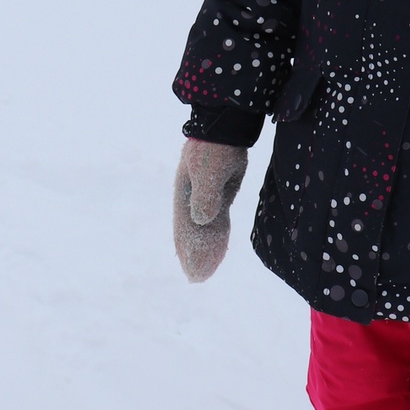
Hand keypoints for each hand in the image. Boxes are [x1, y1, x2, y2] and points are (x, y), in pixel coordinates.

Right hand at [173, 140, 247, 282]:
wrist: (223, 130)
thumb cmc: (216, 149)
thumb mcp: (209, 170)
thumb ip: (206, 194)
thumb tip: (200, 220)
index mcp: (185, 197)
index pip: (186, 231)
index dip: (189, 253)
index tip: (194, 273)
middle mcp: (191, 201)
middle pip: (190, 234)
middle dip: (193, 256)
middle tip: (197, 279)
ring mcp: (203, 199)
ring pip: (202, 230)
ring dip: (203, 250)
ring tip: (203, 271)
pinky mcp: (217, 196)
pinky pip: (215, 222)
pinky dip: (215, 237)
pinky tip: (217, 249)